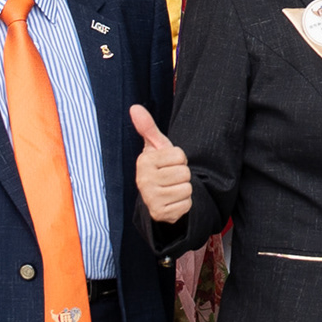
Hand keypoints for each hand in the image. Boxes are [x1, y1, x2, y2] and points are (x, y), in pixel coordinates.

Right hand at [127, 101, 191, 224]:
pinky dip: (184, 204)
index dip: (179, 159)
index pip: (180, 155)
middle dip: (182, 175)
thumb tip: (134, 107)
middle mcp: (143, 180)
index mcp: (144, 161)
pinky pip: (186, 204)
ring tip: (172, 189)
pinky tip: (173, 201)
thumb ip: (148, 127)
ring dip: (184, 189)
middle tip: (172, 178)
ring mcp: (151, 199)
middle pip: (184, 173)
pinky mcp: (160, 213)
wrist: (157, 197)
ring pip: (187, 189)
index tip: (169, 164)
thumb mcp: (156, 147)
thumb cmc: (159, 167)